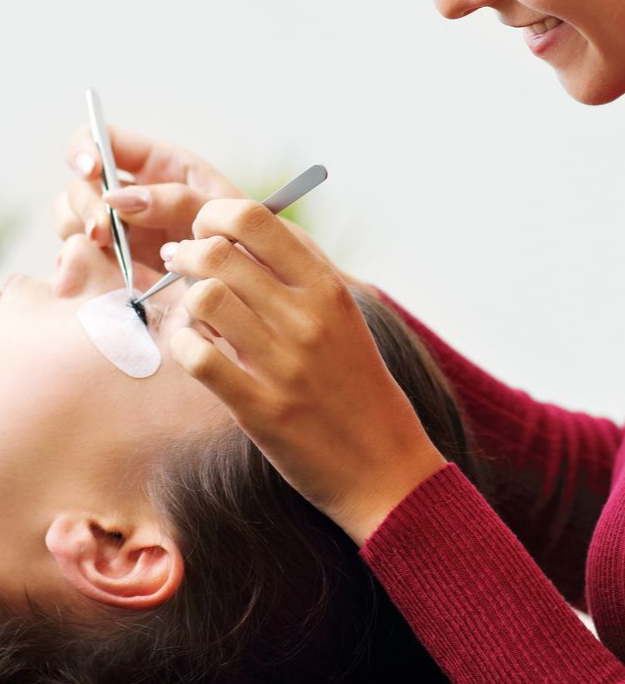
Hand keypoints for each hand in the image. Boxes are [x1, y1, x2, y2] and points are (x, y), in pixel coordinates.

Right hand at [55, 125, 242, 271]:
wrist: (258, 285)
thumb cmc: (247, 237)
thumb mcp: (220, 211)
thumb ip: (176, 201)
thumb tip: (118, 200)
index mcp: (158, 164)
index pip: (104, 140)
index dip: (87, 148)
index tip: (92, 169)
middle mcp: (132, 193)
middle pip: (81, 183)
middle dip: (84, 203)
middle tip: (100, 231)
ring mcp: (120, 228)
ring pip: (73, 218)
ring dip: (79, 230)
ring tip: (104, 249)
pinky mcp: (116, 263)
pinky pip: (81, 256)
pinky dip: (79, 261)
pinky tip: (95, 271)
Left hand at [166, 199, 446, 544]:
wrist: (385, 467)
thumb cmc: (355, 384)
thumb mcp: (342, 316)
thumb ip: (298, 271)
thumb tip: (237, 229)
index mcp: (328, 288)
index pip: (254, 218)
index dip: (213, 216)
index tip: (205, 232)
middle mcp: (308, 318)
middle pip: (219, 253)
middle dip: (187, 254)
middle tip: (181, 267)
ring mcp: (284, 364)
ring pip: (204, 298)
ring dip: (184, 301)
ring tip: (191, 315)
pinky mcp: (262, 408)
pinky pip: (198, 358)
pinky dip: (182, 347)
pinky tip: (191, 351)